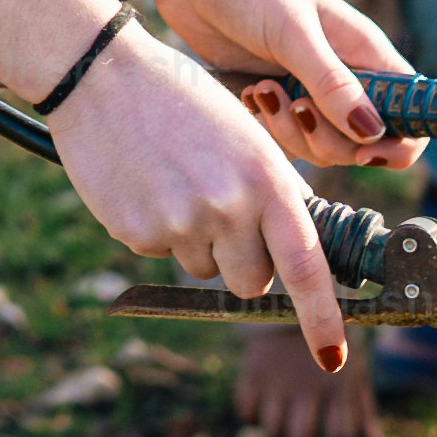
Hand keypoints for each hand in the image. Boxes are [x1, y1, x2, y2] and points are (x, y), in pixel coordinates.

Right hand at [40, 29, 358, 374]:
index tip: (332, 360)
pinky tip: (146, 183)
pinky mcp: (135, 233)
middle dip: (245, 264)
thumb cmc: (185, 101)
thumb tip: (289, 255)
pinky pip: (162, 253)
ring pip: (206, 269)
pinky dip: (158, 228)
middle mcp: (228, 207)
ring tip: (177, 181)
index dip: (323, 320)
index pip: (305, 266)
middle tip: (223, 214)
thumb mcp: (246, 137)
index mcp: (267, 179)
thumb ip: (272, 194)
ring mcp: (180, 223)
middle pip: (251, 282)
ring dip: (199, 242)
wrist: (104, 75)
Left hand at [65, 0, 422, 171]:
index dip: (400, 141)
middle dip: (330, 141)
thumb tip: (373, 132)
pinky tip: (249, 95)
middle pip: (364, 142)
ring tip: (262, 92)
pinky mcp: (276, 100)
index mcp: (366, 52)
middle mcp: (346, 75)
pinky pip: (286, 139)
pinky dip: (268, 127)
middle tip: (295, 110)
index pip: (411, 109)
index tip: (365, 151)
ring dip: (292, 133)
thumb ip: (332, 83)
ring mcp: (310, 90)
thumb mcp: (293, 33)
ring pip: (322, 146)